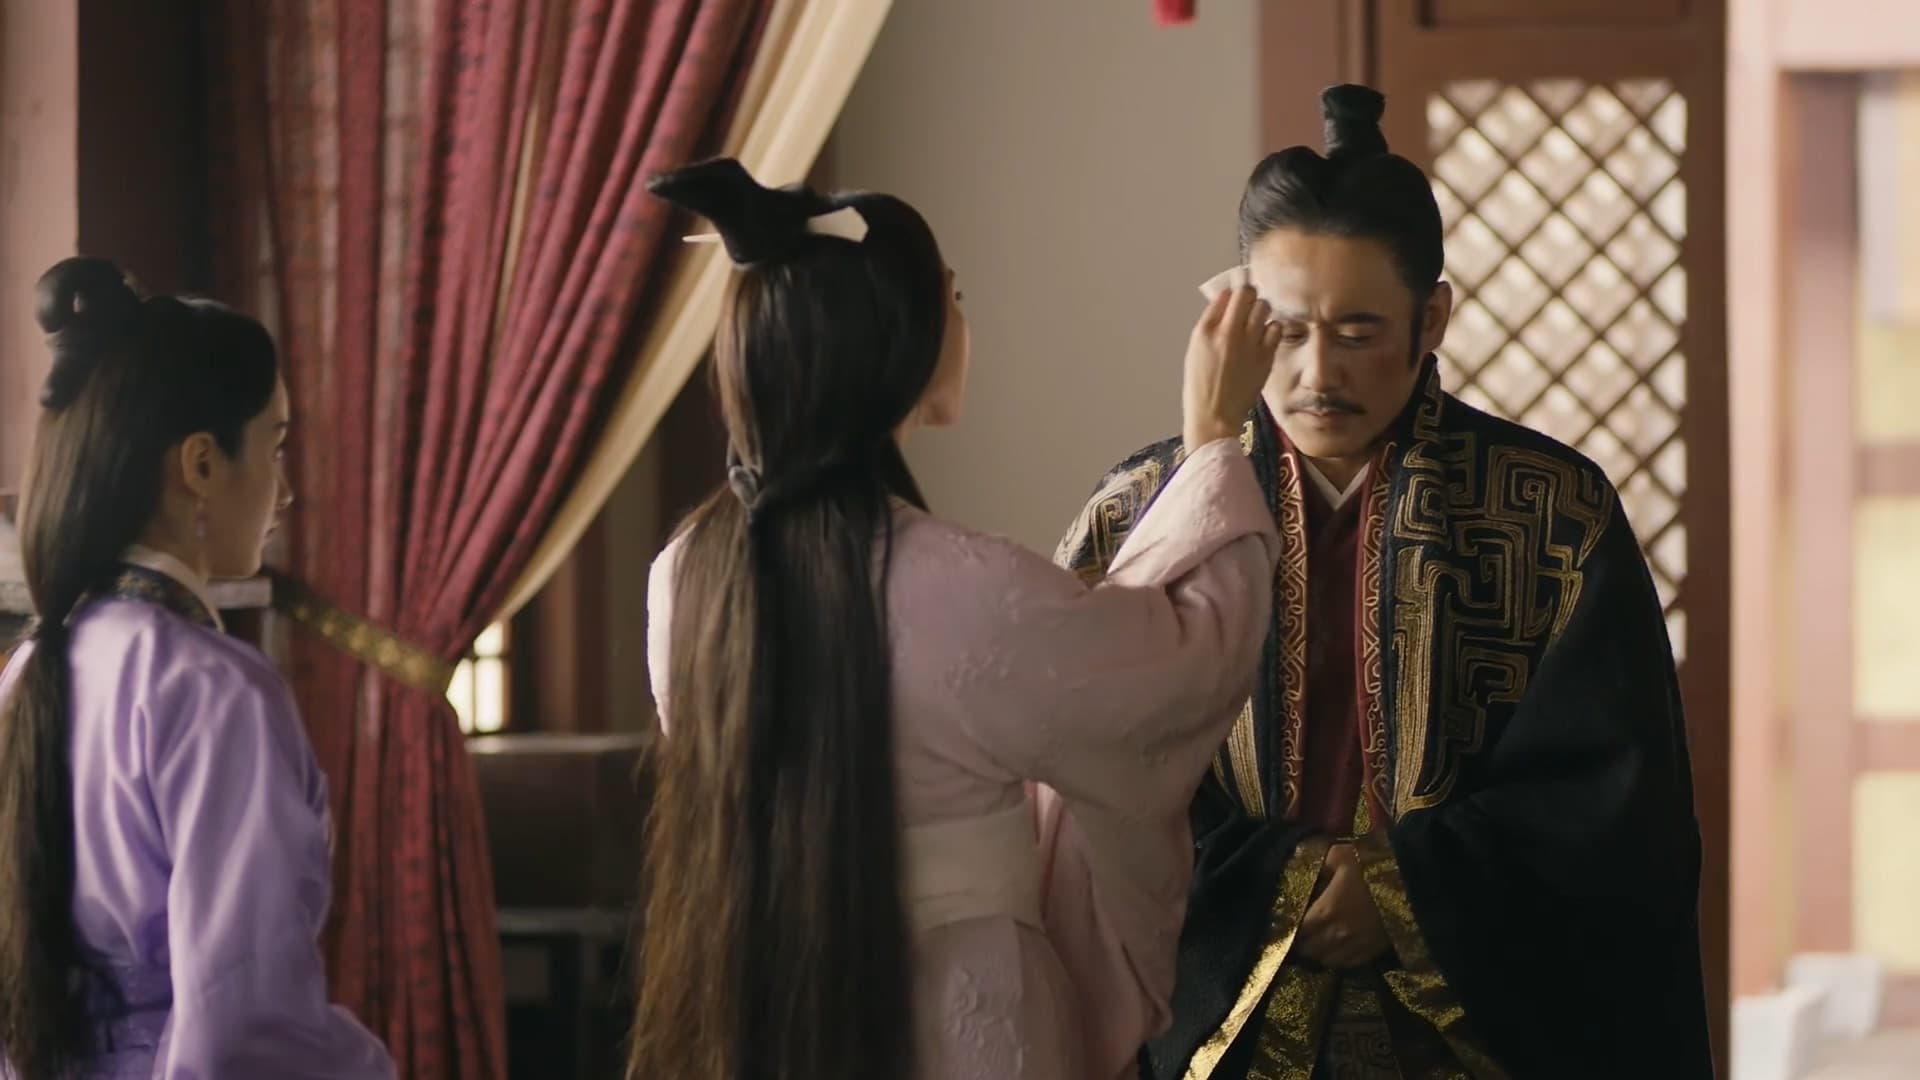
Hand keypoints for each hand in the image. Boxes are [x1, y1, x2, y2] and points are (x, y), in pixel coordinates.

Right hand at [1182, 284, 1280, 450]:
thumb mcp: (1195, 351)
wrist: (1214, 417)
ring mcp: (1249, 344)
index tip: (1234, 298)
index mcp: (1205, 331)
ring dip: (1261, 310)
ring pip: (1264, 307)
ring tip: (1256, 322)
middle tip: (1248, 305)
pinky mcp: (1265, 356)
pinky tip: (1264, 338)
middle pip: (1247, 293)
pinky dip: (1271, 329)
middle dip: (1249, 296)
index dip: (1232, 293)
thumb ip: (1211, 325)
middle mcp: (1227, 333)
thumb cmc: (1201, 387)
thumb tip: (1226, 301)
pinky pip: (1276, 328)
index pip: (1225, 294)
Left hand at [1296, 843, 1389, 968]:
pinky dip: (1338, 958)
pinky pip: (1348, 964)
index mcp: (1326, 912)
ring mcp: (1357, 947)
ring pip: (1327, 961)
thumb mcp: (1338, 856)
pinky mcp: (1373, 952)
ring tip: (1316, 941)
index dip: (1287, 929)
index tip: (1284, 924)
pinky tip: (1337, 947)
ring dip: (1318, 952)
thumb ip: (1315, 868)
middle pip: (1309, 950)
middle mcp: (1338, 935)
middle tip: (1298, 932)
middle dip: (1300, 943)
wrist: (1412, 881)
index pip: (1296, 932)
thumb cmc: (1371, 865)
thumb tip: (1300, 875)